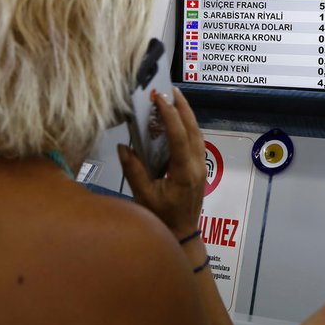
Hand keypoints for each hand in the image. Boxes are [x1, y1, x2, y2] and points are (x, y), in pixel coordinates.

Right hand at [118, 87, 205, 237]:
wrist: (183, 234)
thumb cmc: (163, 219)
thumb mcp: (144, 197)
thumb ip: (134, 171)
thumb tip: (123, 147)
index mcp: (184, 172)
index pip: (179, 137)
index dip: (169, 115)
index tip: (159, 98)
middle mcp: (197, 166)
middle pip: (194, 130)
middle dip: (183, 108)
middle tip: (170, 90)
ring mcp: (201, 166)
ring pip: (198, 134)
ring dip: (187, 116)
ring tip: (175, 99)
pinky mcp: (199, 168)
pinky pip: (197, 141)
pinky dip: (188, 127)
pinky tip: (179, 121)